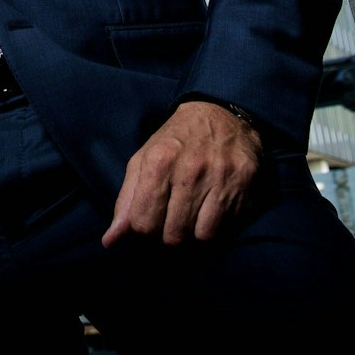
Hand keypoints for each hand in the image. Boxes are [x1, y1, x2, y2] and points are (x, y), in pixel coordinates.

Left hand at [101, 99, 262, 246]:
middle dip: (169, 236)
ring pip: (202, 237)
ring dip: (195, 235)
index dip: (144, 230)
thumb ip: (126, 202)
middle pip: (173, 236)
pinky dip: (219, 227)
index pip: (143, 223)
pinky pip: (228, 227)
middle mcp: (190, 170)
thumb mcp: (144, 160)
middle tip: (172, 221)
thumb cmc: (176, 141)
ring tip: (193, 218)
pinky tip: (213, 210)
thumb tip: (110, 241)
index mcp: (159, 162)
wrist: (222, 113)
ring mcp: (220, 177)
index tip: (151, 222)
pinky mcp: (244, 183)